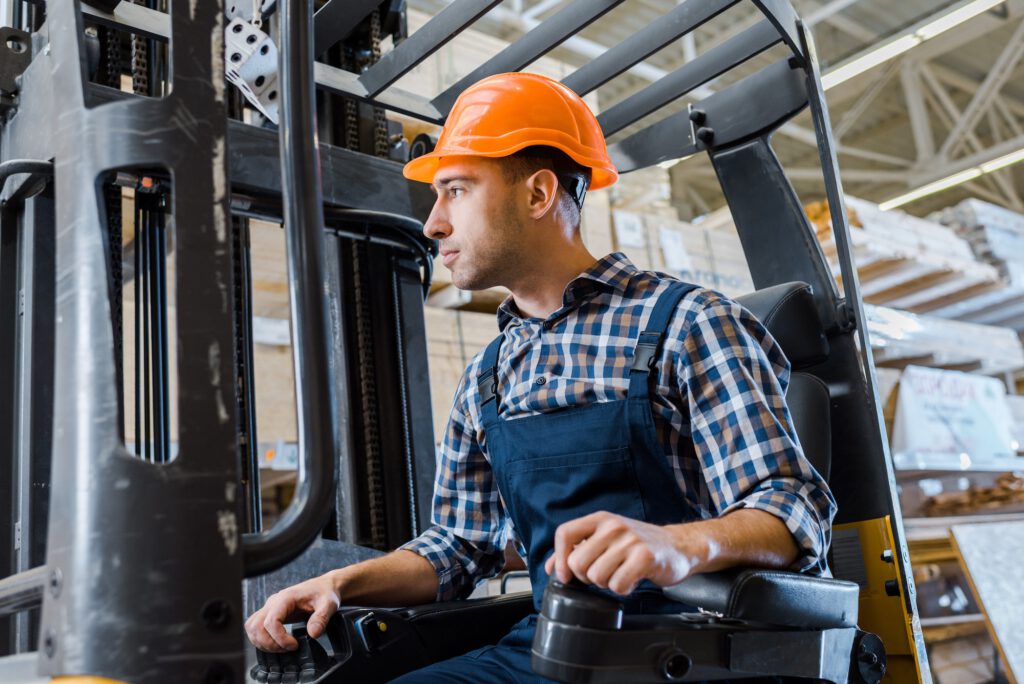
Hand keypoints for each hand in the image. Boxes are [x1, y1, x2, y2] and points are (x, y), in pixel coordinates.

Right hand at [244, 574, 340, 651]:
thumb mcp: (329, 604)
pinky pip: (256, 627)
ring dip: (263, 642)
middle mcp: (274, 602)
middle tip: (288, 649)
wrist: (324, 587)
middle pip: (257, 626)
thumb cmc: (325, 593)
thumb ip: (321, 618)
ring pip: (253, 628)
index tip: (294, 645)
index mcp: (286, 598)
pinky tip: (277, 643)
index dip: (280, 638)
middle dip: (270, 643)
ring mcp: (270, 608)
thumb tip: (313, 634)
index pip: (271, 621)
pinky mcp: (271, 614)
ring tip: (282, 647)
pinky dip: (261, 639)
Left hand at [544, 512, 702, 595]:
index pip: (565, 534)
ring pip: (596, 576)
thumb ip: (577, 550)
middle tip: (603, 574)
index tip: (565, 575)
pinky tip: (632, 579)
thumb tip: (550, 568)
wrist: (678, 546)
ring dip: (606, 583)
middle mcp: (612, 526)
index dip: (558, 558)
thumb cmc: (638, 544)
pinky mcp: (644, 557)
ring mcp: (629, 540)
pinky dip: (623, 589)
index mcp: (600, 519)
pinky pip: (617, 585)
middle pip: (577, 562)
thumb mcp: (605, 539)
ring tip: (620, 574)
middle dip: (586, 577)